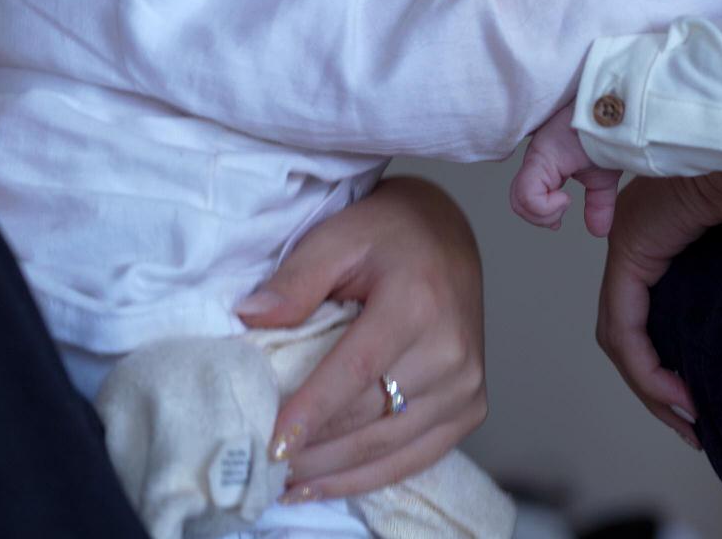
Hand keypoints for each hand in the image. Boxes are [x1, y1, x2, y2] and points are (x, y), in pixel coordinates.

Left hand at [234, 176, 486, 500]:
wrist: (446, 236)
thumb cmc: (387, 235)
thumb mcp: (336, 237)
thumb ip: (295, 280)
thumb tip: (251, 319)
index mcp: (419, 302)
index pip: (358, 370)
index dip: (312, 411)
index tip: (272, 444)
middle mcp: (452, 349)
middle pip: (370, 417)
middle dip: (312, 449)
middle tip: (258, 466)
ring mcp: (466, 383)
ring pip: (389, 447)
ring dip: (334, 473)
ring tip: (283, 485)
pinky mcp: (470, 406)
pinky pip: (416, 458)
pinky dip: (367, 478)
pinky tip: (324, 485)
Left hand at [511, 105, 623, 235]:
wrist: (616, 117)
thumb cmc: (608, 137)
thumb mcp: (602, 180)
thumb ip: (598, 205)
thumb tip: (598, 230)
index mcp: (547, 166)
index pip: (527, 199)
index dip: (541, 215)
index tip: (562, 213)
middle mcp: (536, 162)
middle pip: (518, 203)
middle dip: (542, 218)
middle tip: (564, 206)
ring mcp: (536, 159)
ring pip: (519, 202)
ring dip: (545, 213)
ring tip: (565, 199)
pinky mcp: (540, 159)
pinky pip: (528, 196)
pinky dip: (547, 207)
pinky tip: (565, 197)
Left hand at [596, 173, 721, 445]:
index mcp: (658, 234)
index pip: (639, 314)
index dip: (659, 365)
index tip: (693, 403)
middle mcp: (635, 236)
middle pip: (624, 331)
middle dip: (653, 386)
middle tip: (687, 424)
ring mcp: (629, 241)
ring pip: (620, 336)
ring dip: (650, 386)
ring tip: (685, 417)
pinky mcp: (632, 250)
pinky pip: (625, 329)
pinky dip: (647, 368)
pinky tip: (677, 393)